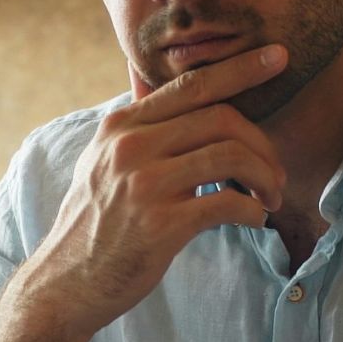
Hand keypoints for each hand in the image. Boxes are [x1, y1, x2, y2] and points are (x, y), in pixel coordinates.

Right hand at [13, 45, 288, 341]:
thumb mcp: (102, 162)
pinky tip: (254, 219)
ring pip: (230, 155)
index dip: (240, 68)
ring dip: (265, 176)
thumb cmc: (94, 224)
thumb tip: (172, 95)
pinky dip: (253, 210)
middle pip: (220, 118)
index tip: (278, 57)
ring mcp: (144, 184)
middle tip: (276, 173)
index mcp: (120, 125)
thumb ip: (138, 130)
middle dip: (262, 143)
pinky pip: (228, 203)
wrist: (64, 284)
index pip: (190, 85)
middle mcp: (130, 146)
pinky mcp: (160, 225)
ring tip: (271, 197)